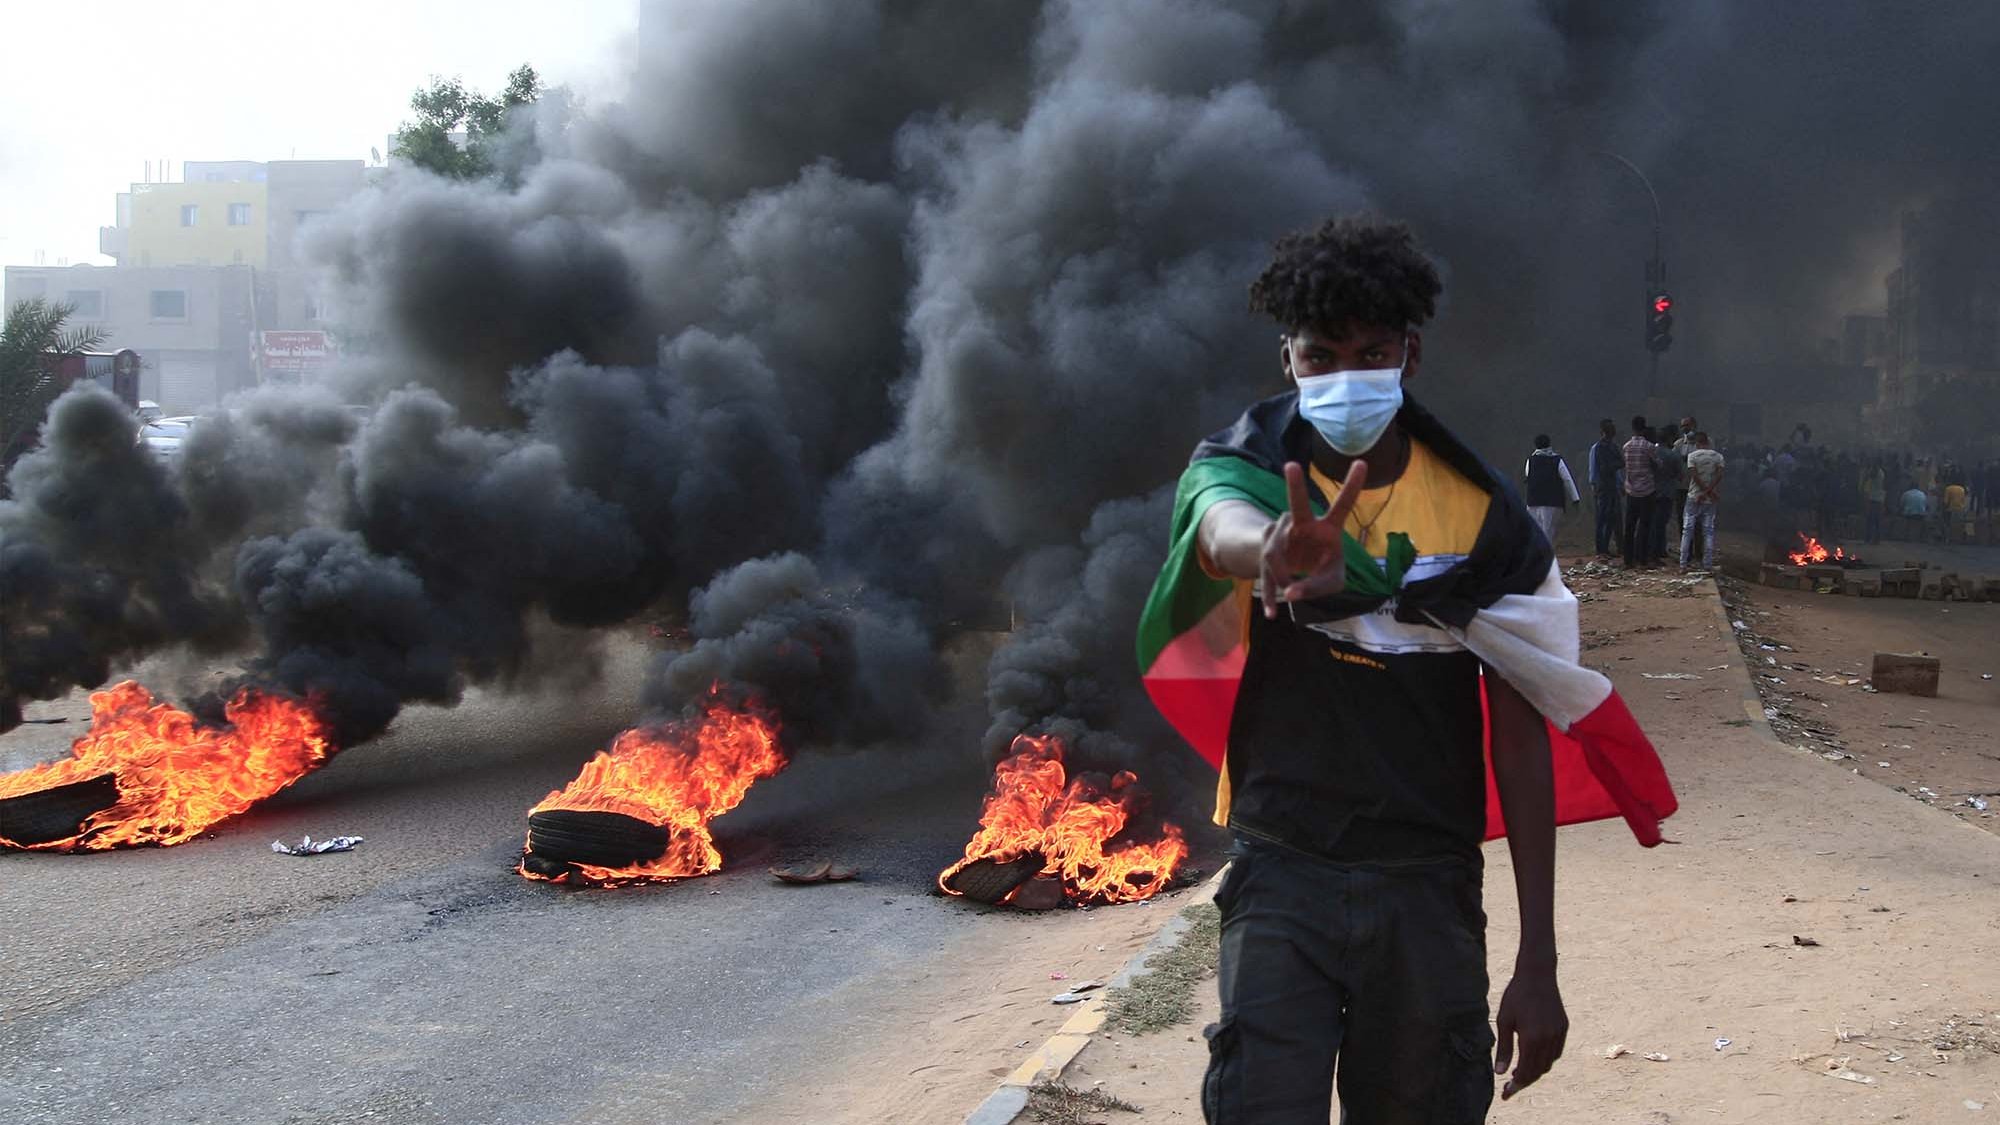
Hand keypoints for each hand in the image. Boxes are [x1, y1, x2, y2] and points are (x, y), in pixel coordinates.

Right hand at [1257, 460, 1367, 617]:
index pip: (1342, 506)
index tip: (1362, 462)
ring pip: (1276, 554)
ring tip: (1289, 595)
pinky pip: (1265, 571)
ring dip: (1283, 577)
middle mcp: (1302, 525)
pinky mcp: (1265, 551)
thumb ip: (1317, 588)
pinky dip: (1270, 596)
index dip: (1352, 486)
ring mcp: (1280, 535)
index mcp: (1327, 529)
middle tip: (1291, 465)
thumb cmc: (1322, 569)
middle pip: (1297, 505)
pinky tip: (1271, 613)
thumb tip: (1290, 593)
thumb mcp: (1331, 582)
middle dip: (1295, 486)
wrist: (1293, 570)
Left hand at [1494, 966, 1567, 1099]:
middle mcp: (1548, 1039)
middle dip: (1524, 1081)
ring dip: (1535, 1071)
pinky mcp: (1563, 1027)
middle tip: (1511, 1086)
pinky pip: (1556, 1052)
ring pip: (1548, 1063)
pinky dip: (1546, 1060)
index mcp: (1531, 1038)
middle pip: (1538, 1071)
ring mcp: (1558, 1033)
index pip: (1525, 1071)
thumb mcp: (1504, 1020)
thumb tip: (1499, 1072)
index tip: (1506, 1094)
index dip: (1515, 1085)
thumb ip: (1503, 1048)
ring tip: (1519, 1072)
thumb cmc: (1516, 996)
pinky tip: (1534, 1058)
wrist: (1537, 975)